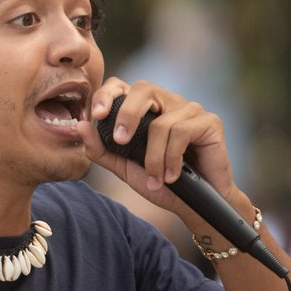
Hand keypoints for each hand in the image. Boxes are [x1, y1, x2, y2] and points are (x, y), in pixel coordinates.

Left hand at [77, 78, 240, 215]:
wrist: (193, 204)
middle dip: (127, 114)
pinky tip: (172, 175)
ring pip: (161, 123)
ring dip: (154, 158)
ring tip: (156, 179)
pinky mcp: (209, 121)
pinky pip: (182, 132)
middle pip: (143, 89)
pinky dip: (172, 158)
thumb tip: (81, 126)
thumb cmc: (159, 181)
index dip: (106, 94)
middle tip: (121, 141)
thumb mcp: (123, 167)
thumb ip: (100, 149)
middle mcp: (167, 102)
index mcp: (143, 108)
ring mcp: (190, 109)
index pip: (121, 86)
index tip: (96, 115)